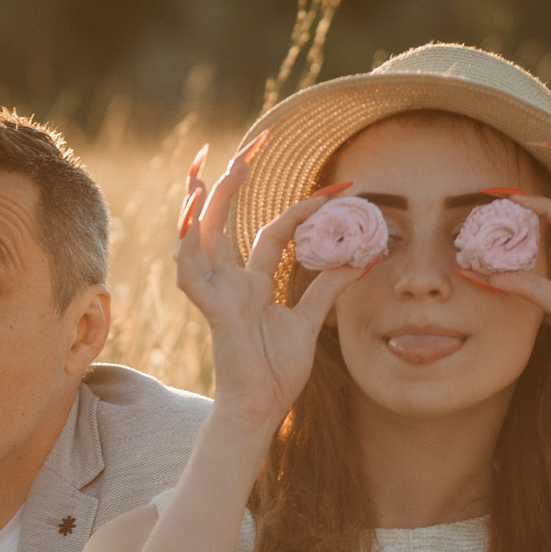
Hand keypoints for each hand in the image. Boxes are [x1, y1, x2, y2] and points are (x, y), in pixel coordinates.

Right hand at [175, 140, 372, 429]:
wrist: (260, 407)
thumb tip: (361, 257)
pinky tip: (194, 215)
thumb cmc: (277, 372)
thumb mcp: (310, 321)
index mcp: (252, 282)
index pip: (276, 230)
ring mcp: (216, 292)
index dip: (308, 207)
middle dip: (233, 181)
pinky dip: (188, 243)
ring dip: (204, 203)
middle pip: (225, 220)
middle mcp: (230, 281)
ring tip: (214, 168)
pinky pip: (190, 270)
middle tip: (250, 144)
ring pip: (201, 236)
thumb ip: (329, 287)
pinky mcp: (209, 308)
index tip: (345, 188)